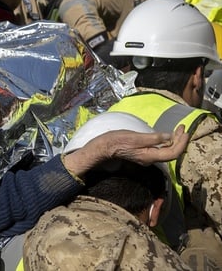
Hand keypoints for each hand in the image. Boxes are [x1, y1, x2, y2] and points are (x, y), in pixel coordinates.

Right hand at [63, 125, 188, 177]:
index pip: (173, 152)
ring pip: (167, 151)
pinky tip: (166, 135)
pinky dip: (166, 142)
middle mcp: (151, 159)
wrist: (103, 147)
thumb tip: (169, 136)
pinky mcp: (143, 153)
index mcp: (150, 156)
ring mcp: (147, 157)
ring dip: (174, 141)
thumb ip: (154, 138)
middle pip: (172, 153)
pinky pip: (160, 150)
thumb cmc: (117, 141)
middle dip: (180, 140)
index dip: (182, 142)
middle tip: (183, 127)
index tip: (184, 130)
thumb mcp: (136, 137)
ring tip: (178, 130)